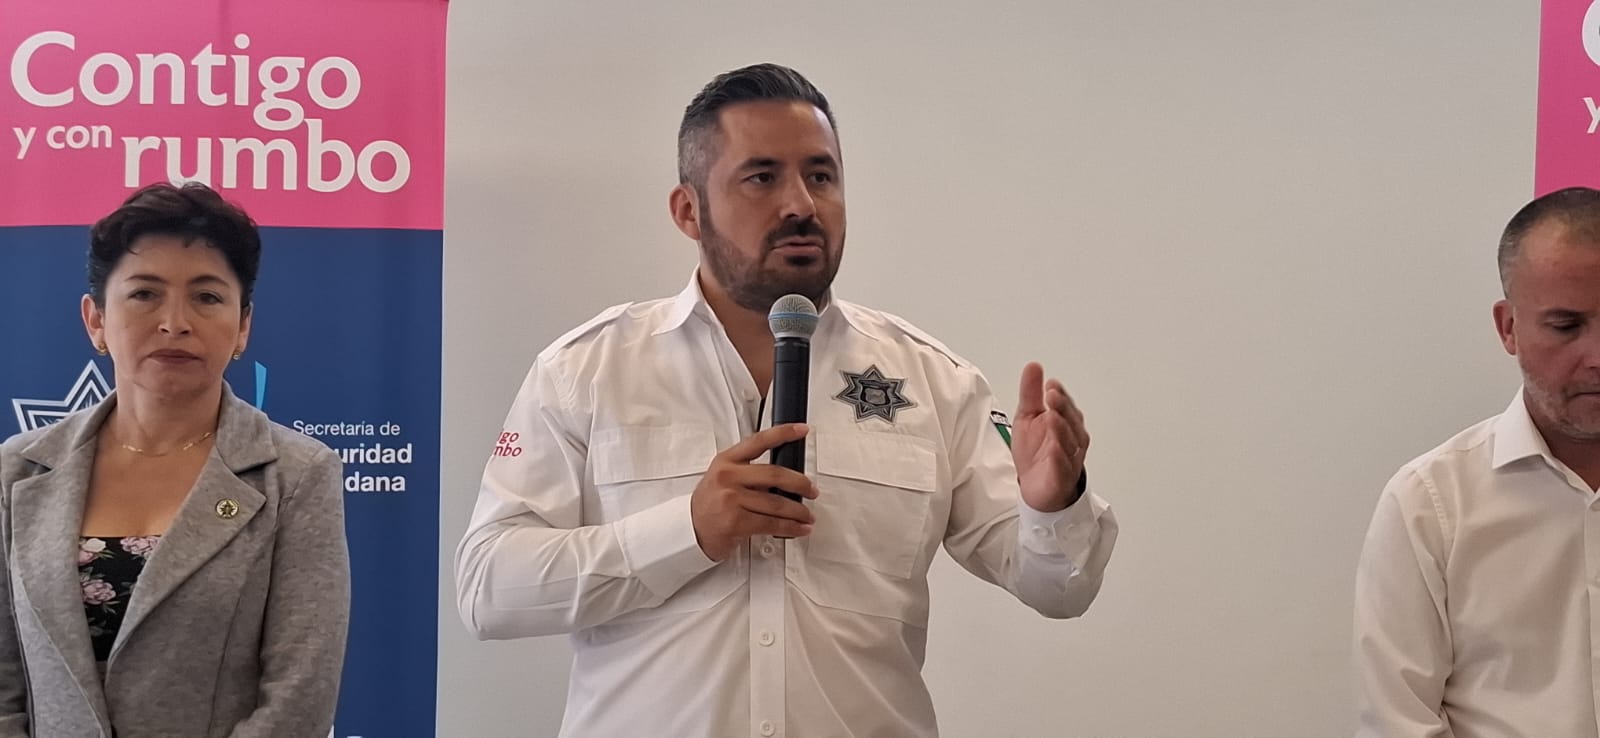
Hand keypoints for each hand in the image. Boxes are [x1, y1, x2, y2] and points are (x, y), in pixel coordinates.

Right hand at [690, 423, 818, 560]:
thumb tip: (784, 477)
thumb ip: (748, 472)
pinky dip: (791, 528)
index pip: (759, 441)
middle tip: (811, 490)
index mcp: (726, 461)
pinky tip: (798, 528)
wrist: (690, 530)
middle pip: (775, 474)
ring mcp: (732, 499)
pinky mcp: (736, 521)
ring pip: (777, 503)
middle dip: (800, 483)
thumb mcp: (722, 478)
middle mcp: (728, 477)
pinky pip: (772, 524)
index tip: (802, 430)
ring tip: (807, 515)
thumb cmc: (709, 505)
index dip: (783, 433)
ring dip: (798, 511)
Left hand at [1012, 362, 1088, 511]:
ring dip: (1061, 429)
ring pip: (1069, 441)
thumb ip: (1031, 393)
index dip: (1059, 394)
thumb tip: (1034, 366)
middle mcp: (1071, 437)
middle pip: (1070, 420)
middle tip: (1052, 395)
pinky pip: (1063, 466)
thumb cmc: (1036, 451)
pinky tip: (1054, 450)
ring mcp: (1069, 457)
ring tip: (1052, 417)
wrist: (1037, 487)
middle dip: (1062, 407)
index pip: (1065, 404)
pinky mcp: (1062, 476)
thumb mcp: (1028, 417)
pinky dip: (1060, 458)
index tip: (1050, 385)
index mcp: (1065, 421)